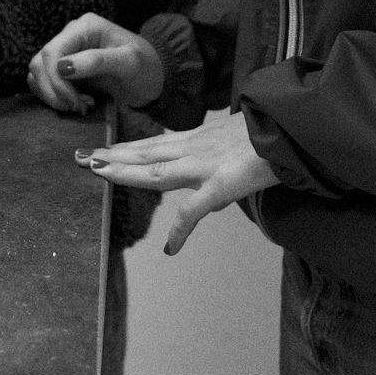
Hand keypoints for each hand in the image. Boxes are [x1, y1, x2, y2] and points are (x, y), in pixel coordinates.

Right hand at [27, 13, 164, 116]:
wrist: (153, 77)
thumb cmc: (146, 66)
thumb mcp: (129, 62)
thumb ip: (98, 61)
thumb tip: (63, 67)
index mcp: (84, 27)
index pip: (52, 52)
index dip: (56, 80)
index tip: (74, 102)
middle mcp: (70, 36)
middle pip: (40, 63)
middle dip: (54, 91)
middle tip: (78, 107)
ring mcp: (66, 52)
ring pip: (37, 74)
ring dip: (53, 96)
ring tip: (80, 106)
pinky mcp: (64, 70)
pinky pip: (44, 83)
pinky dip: (54, 98)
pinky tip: (77, 104)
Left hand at [77, 110, 278, 254]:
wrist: (293, 125)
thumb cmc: (273, 128)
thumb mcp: (241, 133)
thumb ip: (224, 148)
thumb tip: (218, 167)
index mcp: (202, 139)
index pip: (157, 144)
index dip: (129, 148)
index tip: (105, 150)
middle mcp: (196, 149)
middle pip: (146, 154)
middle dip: (113, 156)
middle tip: (82, 159)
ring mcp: (205, 166)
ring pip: (155, 172)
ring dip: (124, 172)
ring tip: (97, 172)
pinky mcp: (221, 184)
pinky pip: (194, 211)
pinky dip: (180, 231)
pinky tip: (170, 249)